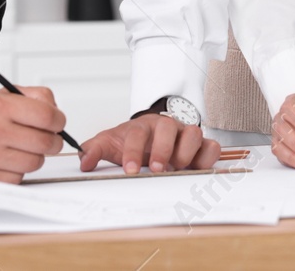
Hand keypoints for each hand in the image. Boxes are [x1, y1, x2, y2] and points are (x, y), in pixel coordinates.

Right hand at [0, 87, 64, 181]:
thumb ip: (30, 96)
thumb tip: (56, 110)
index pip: (47, 116)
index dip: (59, 121)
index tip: (57, 123)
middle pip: (46, 142)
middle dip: (51, 141)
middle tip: (45, 139)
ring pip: (35, 162)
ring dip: (33, 157)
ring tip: (19, 149)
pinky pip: (20, 178)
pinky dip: (17, 172)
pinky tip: (5, 162)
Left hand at [78, 113, 219, 174]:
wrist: (148, 136)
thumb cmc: (131, 141)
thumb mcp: (110, 144)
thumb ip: (94, 150)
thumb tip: (84, 160)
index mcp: (143, 126)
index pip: (138, 133)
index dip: (133, 150)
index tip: (129, 169)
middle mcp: (166, 127)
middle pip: (168, 127)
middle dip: (162, 149)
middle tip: (156, 169)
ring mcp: (184, 134)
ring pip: (193, 132)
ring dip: (186, 151)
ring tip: (177, 167)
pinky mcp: (201, 146)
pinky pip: (211, 145)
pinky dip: (208, 156)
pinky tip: (198, 168)